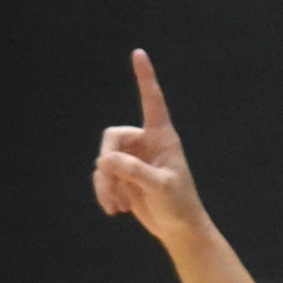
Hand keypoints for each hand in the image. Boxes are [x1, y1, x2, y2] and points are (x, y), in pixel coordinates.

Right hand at [92, 51, 213, 247]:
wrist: (179, 229)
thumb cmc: (180, 206)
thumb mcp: (161, 188)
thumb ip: (135, 172)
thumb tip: (104, 160)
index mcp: (163, 137)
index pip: (152, 102)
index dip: (145, 78)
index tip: (139, 53)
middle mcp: (146, 143)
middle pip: (112, 138)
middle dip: (110, 164)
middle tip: (117, 191)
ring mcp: (133, 158)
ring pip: (103, 160)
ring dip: (106, 184)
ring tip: (118, 207)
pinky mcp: (123, 174)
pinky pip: (102, 175)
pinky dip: (104, 192)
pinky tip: (116, 210)